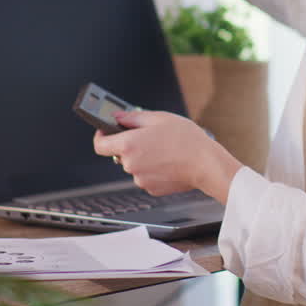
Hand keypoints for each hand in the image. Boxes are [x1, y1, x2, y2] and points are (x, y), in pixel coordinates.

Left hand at [93, 110, 243, 203]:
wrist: (206, 164)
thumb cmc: (187, 140)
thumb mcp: (159, 118)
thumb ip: (133, 117)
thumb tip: (117, 117)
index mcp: (129, 144)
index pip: (99, 145)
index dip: (101, 137)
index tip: (107, 131)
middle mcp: (130, 164)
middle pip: (120, 154)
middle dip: (131, 145)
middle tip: (150, 137)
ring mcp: (140, 179)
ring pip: (135, 165)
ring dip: (143, 158)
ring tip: (165, 149)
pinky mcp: (151, 189)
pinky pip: (146, 176)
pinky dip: (153, 169)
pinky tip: (169, 162)